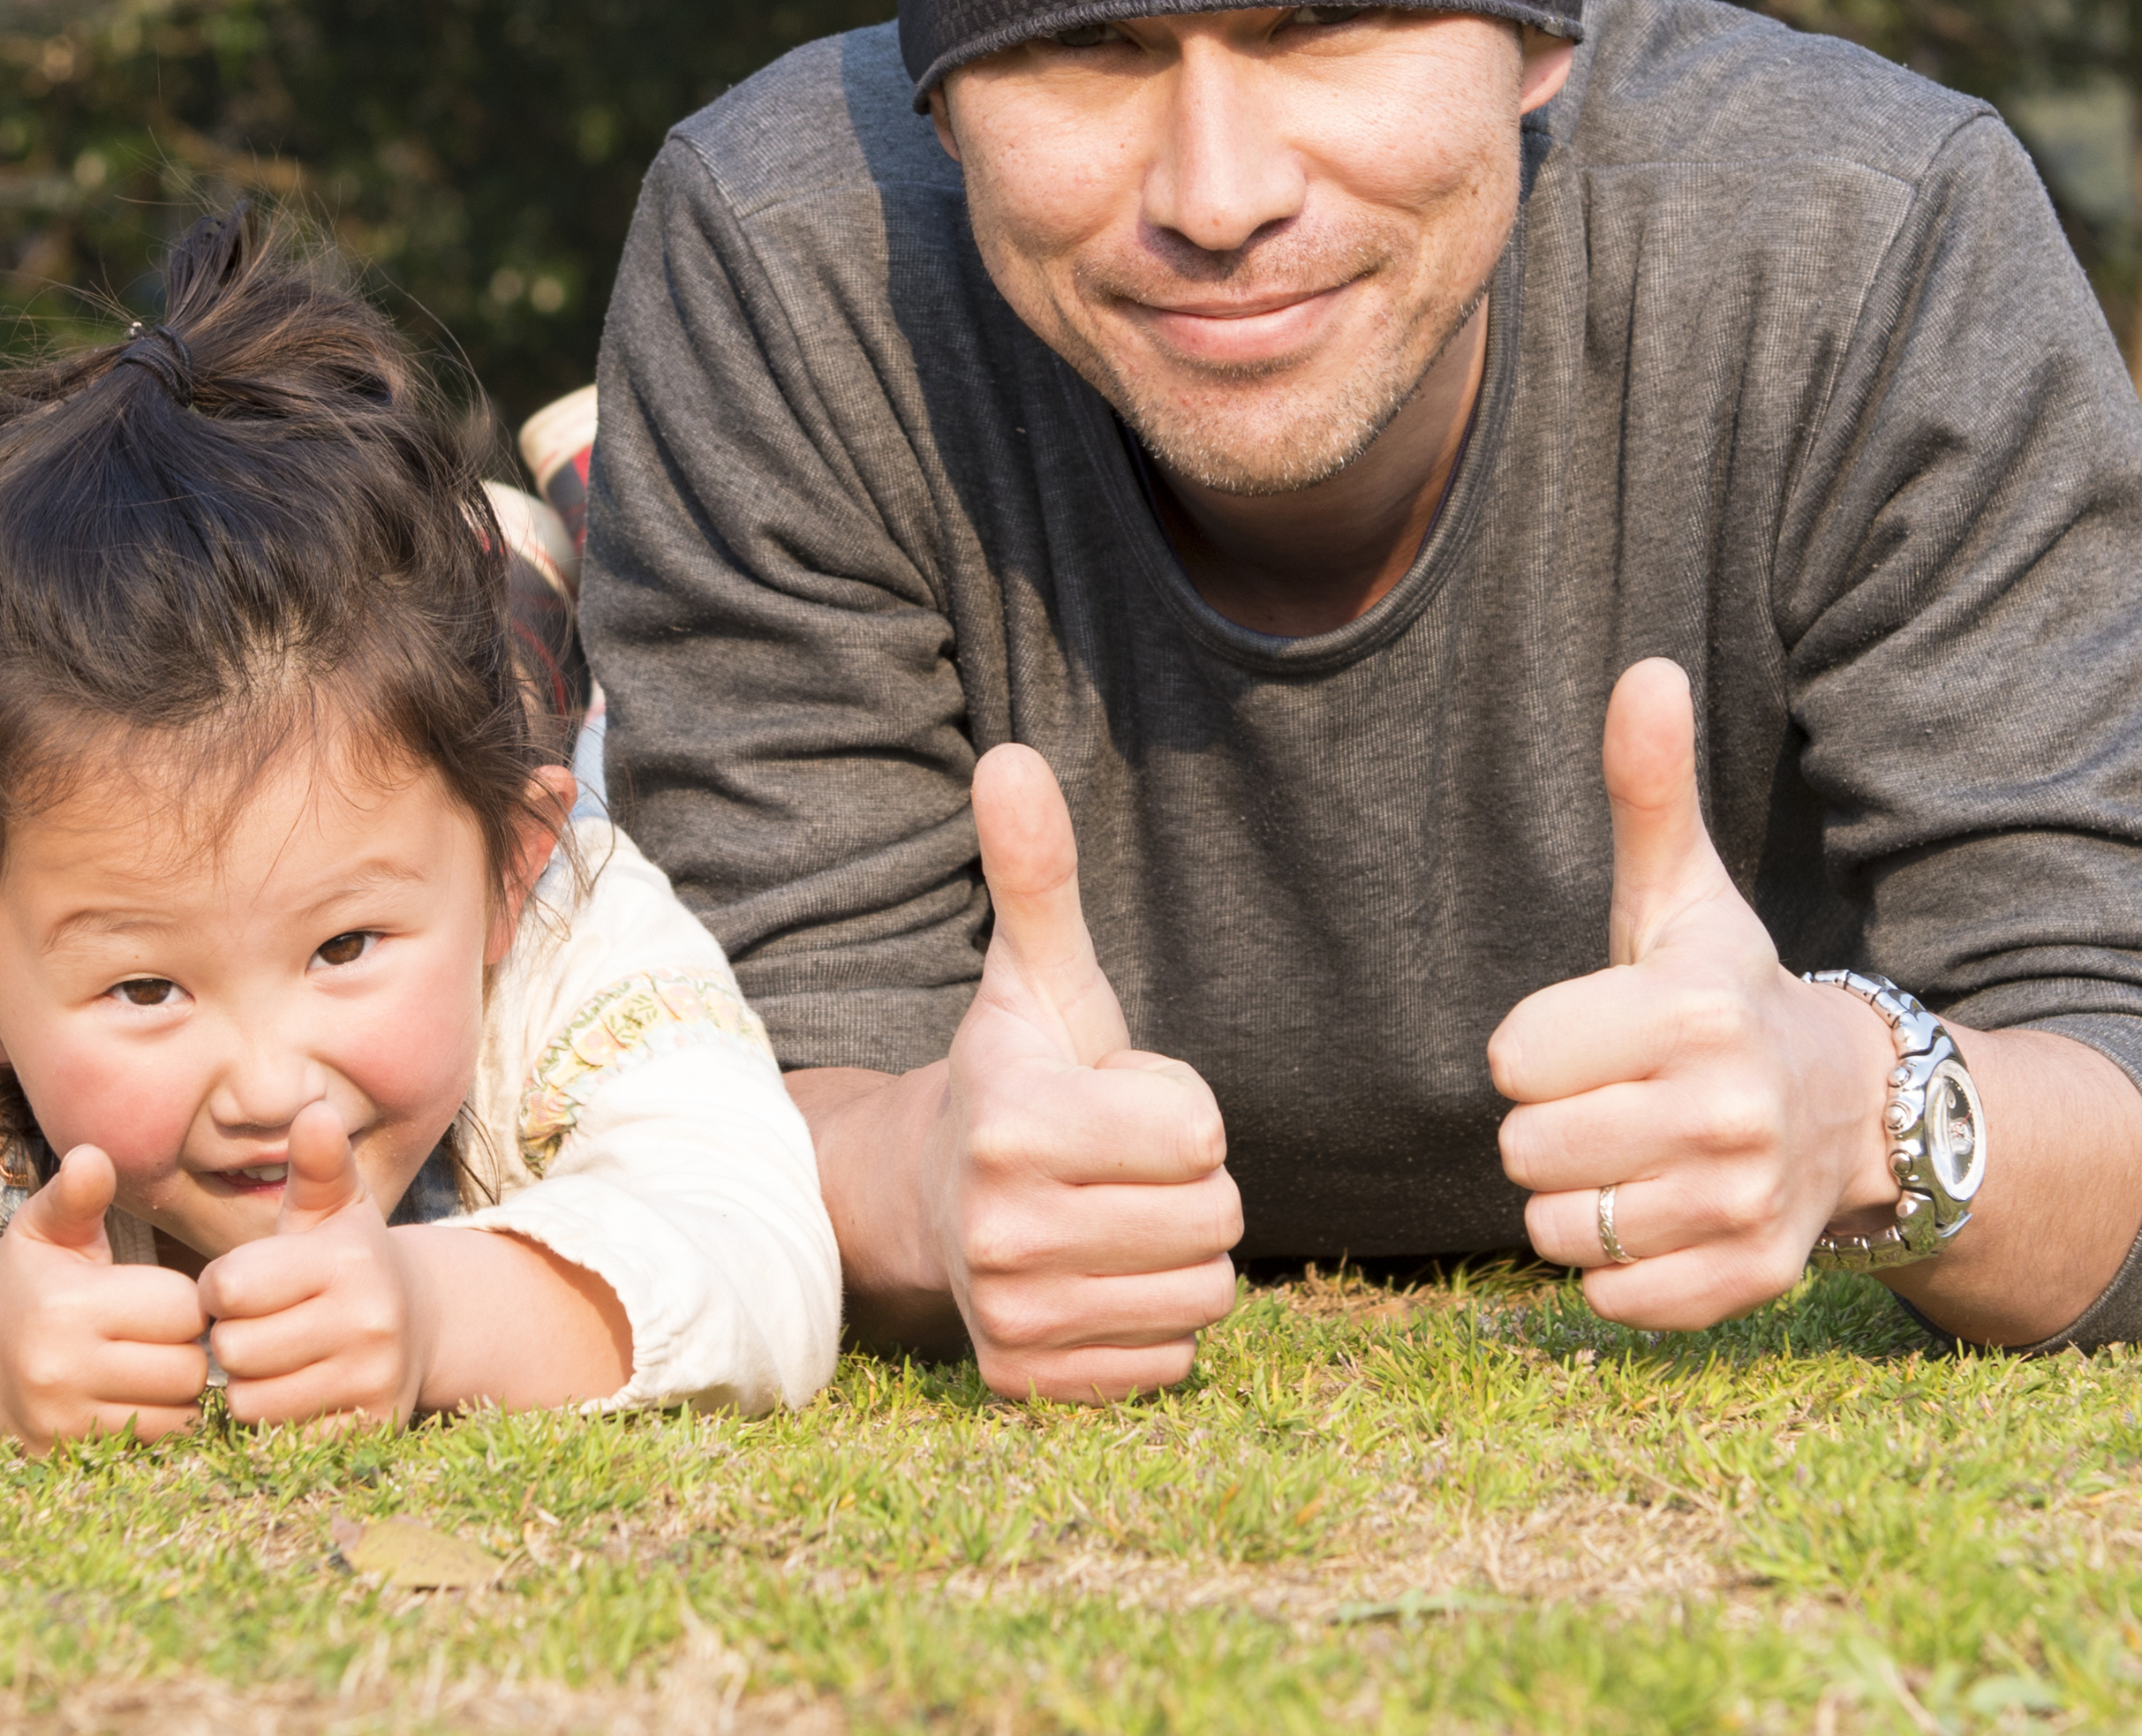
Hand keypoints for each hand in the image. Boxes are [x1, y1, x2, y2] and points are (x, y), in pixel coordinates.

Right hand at [0, 1146, 212, 1447]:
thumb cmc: (29, 1273)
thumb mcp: (47, 1224)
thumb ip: (77, 1193)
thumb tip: (91, 1158)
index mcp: (66, 1306)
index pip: (182, 1310)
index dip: (184, 1298)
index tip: (159, 1294)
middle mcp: (58, 1370)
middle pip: (187, 1368)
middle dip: (186, 1346)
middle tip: (158, 1331)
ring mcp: (58, 1422)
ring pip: (176, 1415)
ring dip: (174, 1389)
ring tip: (145, 1360)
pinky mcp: (60, 1456)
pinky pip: (149, 1445)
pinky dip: (153, 1421)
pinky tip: (128, 1393)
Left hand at [198, 1101, 417, 1426]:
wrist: (423, 1323)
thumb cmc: (350, 1260)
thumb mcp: (334, 1206)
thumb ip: (317, 1163)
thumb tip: (314, 1111)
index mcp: (347, 1259)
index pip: (230, 1289)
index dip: (217, 1288)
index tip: (238, 1285)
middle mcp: (369, 1321)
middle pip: (235, 1350)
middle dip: (231, 1339)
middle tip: (257, 1325)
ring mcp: (373, 1381)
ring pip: (251, 1402)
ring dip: (249, 1385)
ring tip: (273, 1359)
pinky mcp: (369, 1429)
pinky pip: (280, 1440)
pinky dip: (275, 1422)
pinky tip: (295, 1390)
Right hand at [920, 742, 1245, 1401]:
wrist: (926, 1195)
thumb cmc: (1016, 1074)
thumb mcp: (1037, 976)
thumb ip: (1038, 873)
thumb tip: (1010, 758)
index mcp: (1017, 1125)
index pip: (1203, 1137)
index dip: (1180, 1112)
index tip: (1115, 1101)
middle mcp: (1003, 1233)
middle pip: (1215, 1222)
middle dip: (1186, 1187)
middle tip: (1115, 1165)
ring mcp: (1013, 1318)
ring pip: (1203, 1298)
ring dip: (1176, 1256)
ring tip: (1108, 1216)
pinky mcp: (1027, 1384)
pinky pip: (1170, 1365)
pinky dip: (1151, 1325)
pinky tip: (1096, 1279)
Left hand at [1487, 659, 1889, 1329]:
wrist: (1851, 1109)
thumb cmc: (1726, 992)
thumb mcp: (1683, 893)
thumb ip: (1648, 790)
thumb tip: (1647, 668)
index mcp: (1692, 1011)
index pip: (1514, 1058)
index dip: (1536, 1047)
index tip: (1593, 1035)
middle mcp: (1725, 1110)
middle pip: (1526, 1151)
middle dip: (1552, 1128)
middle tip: (1616, 1100)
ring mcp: (1741, 1203)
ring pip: (1560, 1231)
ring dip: (1579, 1202)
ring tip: (1637, 1157)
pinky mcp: (1747, 1280)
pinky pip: (1613, 1300)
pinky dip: (1619, 1271)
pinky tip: (1662, 1215)